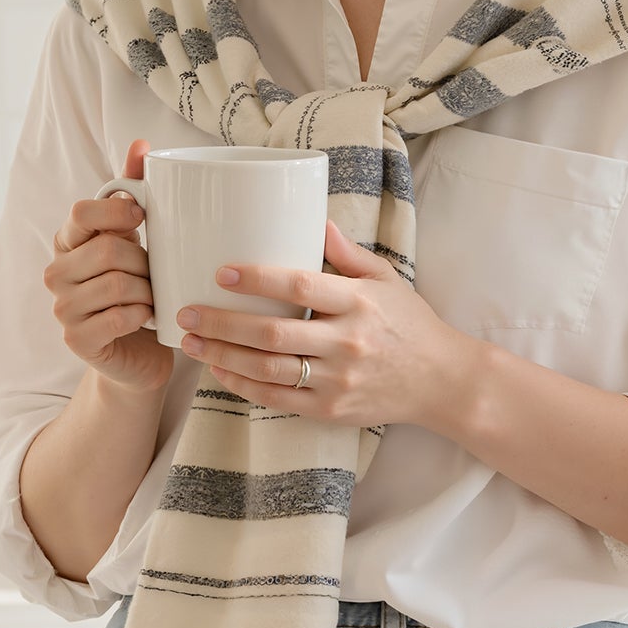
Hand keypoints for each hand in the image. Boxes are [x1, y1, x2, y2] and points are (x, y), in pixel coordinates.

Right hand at [45, 138, 173, 399]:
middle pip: (108, 250)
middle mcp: (56, 271)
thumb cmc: (138, 287)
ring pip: (117, 284)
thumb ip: (134, 190)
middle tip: (154, 273)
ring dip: (147, 291)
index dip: (118, 212)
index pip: (82, 211)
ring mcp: (61, 307)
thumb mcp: (136, 237)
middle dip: (144, 262)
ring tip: (152, 297)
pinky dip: (142, 316)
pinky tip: (146, 319)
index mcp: (67, 240)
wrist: (140, 351)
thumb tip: (141, 144)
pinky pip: (118, 317)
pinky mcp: (75, 339)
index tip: (144, 219)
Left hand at [173, 218, 472, 427]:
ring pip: (270, 369)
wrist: (443, 382)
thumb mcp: (386, 279)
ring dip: (223, 355)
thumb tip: (315, 218)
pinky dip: (244, 385)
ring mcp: (338, 380)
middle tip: (185, 311)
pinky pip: (279, 398)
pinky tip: (219, 369)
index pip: (301, 287)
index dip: (258, 278)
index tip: (221, 271)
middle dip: (223, 323)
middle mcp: (347, 342)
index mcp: (359, 302)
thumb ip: (347, 252)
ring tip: (190, 340)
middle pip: (274, 333)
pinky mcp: (331, 409)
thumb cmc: (409, 322)